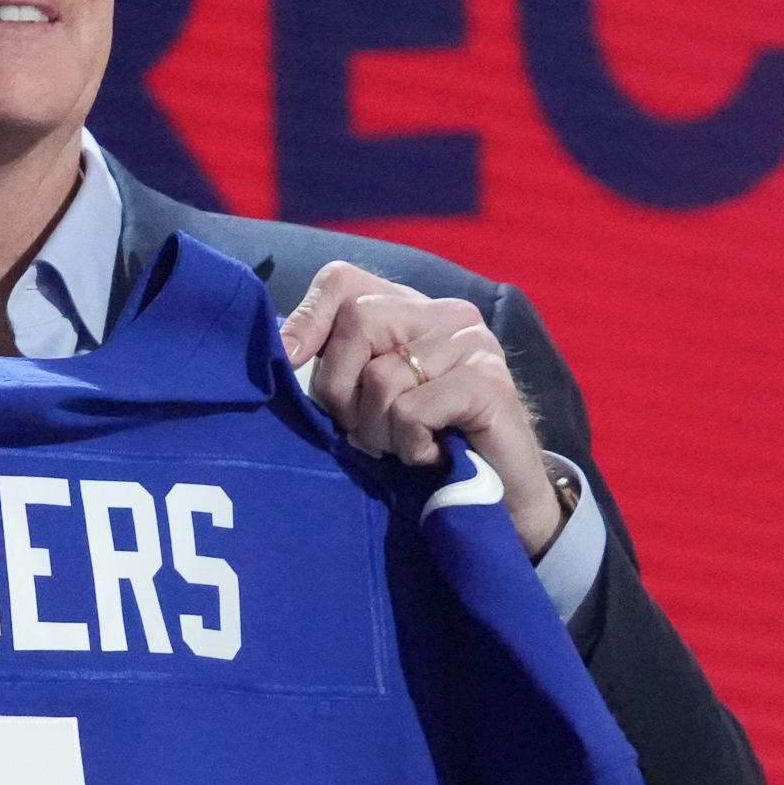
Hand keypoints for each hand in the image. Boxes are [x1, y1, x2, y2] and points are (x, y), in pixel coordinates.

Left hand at [276, 262, 565, 556]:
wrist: (501, 503)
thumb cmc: (425, 449)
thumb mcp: (368, 403)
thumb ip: (338, 370)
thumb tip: (282, 351)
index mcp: (410, 309)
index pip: (343, 281)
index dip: (307, 319)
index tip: (289, 360)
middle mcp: (445, 313)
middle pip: (358, 322)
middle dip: (341, 391)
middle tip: (363, 434)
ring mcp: (473, 344)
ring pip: (382, 377)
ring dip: (379, 432)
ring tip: (405, 449)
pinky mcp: (489, 383)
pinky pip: (412, 410)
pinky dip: (409, 446)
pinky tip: (432, 456)